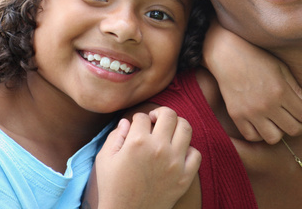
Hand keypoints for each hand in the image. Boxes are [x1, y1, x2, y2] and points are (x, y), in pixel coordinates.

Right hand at [84, 107, 200, 208]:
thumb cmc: (112, 188)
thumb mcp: (105, 160)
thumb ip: (115, 136)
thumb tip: (127, 121)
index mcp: (137, 142)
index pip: (143, 116)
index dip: (138, 118)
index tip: (137, 125)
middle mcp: (158, 149)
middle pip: (169, 115)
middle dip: (160, 113)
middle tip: (155, 120)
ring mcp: (175, 163)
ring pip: (186, 128)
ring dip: (177, 125)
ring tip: (169, 131)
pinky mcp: (185, 177)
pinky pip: (196, 153)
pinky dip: (189, 150)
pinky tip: (178, 153)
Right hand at [203, 19, 301, 143]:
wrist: (227, 55)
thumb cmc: (257, 58)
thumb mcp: (281, 69)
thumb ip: (296, 89)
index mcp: (280, 91)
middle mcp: (267, 105)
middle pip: (293, 130)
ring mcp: (251, 112)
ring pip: (273, 138)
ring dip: (281, 133)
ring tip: (282, 124)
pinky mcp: (237, 116)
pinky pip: (252, 136)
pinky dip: (260, 134)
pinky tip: (264, 125)